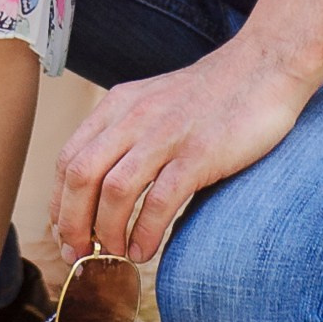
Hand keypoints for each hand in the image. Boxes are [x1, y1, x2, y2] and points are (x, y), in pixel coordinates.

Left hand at [52, 34, 313, 263]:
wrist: (264, 66)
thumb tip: (105, 191)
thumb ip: (128, 135)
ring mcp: (166, 135)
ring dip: (107, 233)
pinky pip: (158, 201)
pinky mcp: (198, 153)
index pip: (67, 159)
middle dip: (73, 224)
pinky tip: (146, 249)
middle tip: (80, 254)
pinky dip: (145, 233)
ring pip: (113, 191)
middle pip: (80, 177)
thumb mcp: (155, 103)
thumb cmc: (211, 95)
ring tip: (116, 256)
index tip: (65, 234)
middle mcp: (133, 117)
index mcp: (118, 106)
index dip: (59, 204)